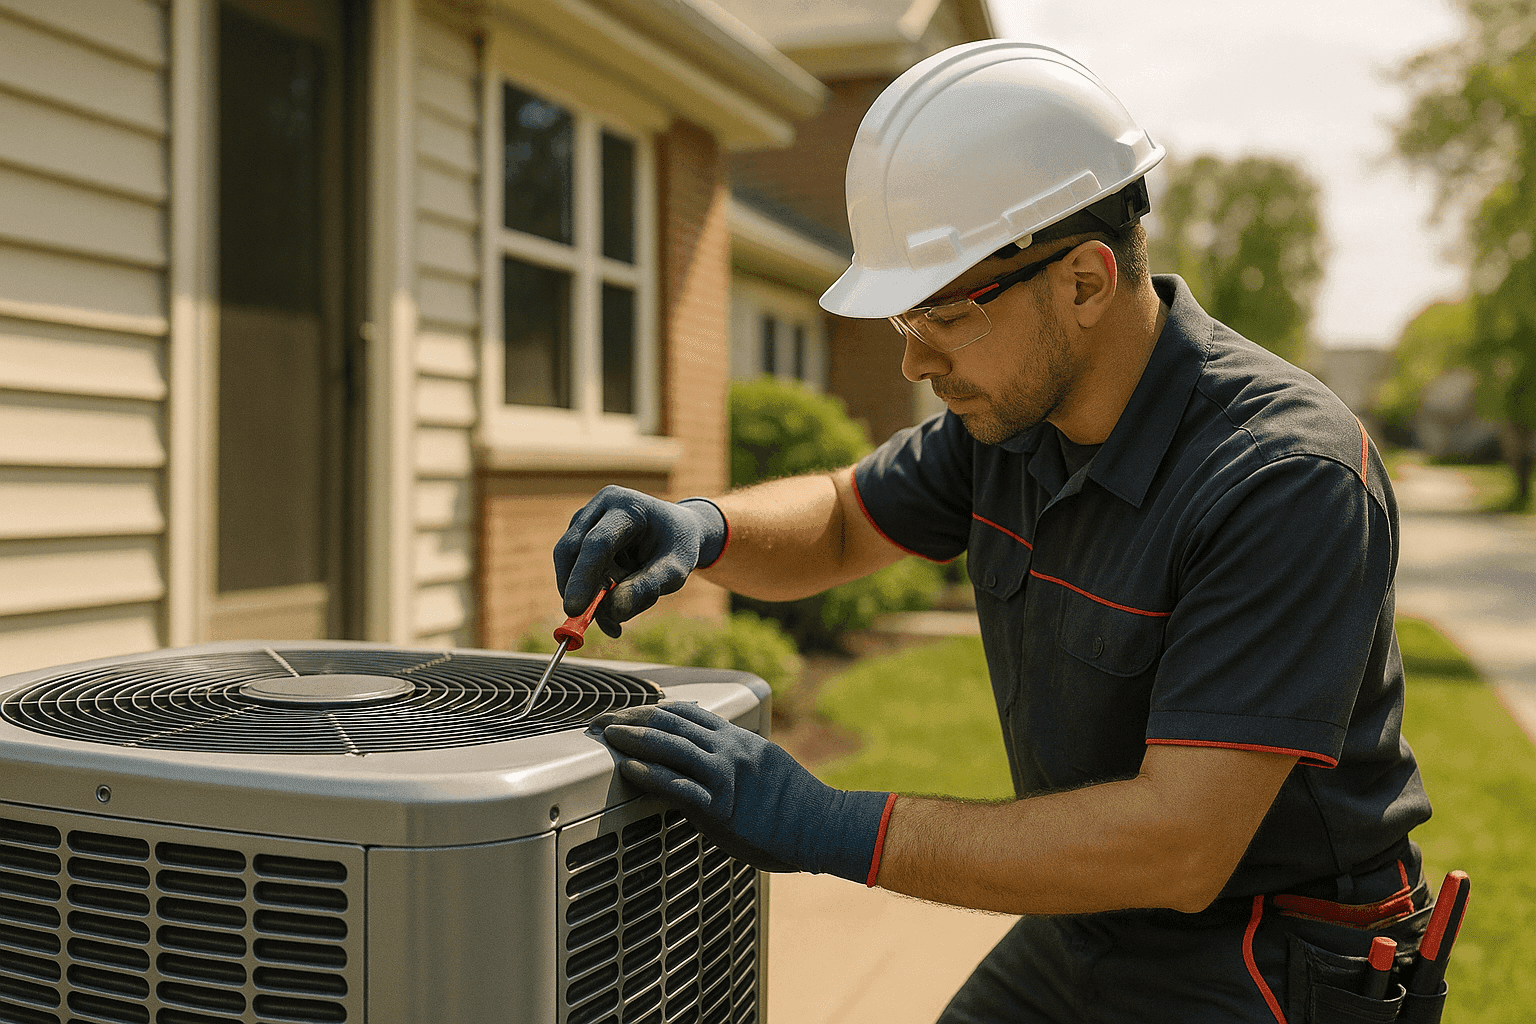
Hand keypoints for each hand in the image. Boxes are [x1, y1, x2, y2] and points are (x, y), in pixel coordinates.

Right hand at [554, 487, 726, 636]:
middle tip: (585, 621)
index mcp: (629, 507)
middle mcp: (602, 505)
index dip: (583, 577)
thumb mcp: (673, 571)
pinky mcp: (579, 532)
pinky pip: (575, 568)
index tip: (574, 610)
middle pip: (571, 549)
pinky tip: (622, 584)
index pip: (597, 543)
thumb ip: (646, 588)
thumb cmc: (676, 549)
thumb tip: (612, 613)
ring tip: (632, 588)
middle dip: (575, 587)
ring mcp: (587, 517)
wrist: (677, 531)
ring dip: (594, 588)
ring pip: (571, 564)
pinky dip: (592, 587)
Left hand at [591, 701, 891, 882]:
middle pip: (671, 721)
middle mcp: (731, 749)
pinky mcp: (723, 805)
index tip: (627, 712)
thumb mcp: (765, 768)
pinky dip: (650, 774)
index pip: (687, 711)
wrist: (824, 827)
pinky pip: (678, 785)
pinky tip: (630, 770)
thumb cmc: (797, 807)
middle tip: (604, 721)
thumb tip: (707, 763)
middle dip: (632, 717)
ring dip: (633, 738)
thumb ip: (735, 760)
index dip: (651, 709)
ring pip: (670, 745)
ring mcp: (727, 775)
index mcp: (740, 738)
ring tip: (608, 737)